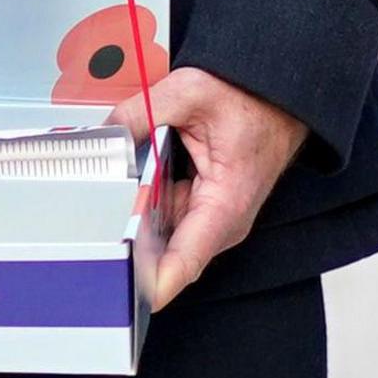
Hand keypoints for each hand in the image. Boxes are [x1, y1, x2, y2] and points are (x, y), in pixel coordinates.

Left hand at [110, 66, 307, 309]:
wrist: (277, 98)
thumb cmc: (252, 101)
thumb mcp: (189, 93)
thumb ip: (138, 114)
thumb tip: (103, 135)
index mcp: (224, 204)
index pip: (182, 263)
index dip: (145, 281)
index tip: (117, 284)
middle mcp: (222, 223)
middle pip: (162, 252)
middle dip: (128, 238)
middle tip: (100, 214)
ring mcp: (214, 220)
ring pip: (161, 234)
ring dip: (138, 215)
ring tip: (124, 181)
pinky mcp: (206, 212)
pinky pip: (168, 217)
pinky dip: (150, 201)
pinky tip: (144, 176)